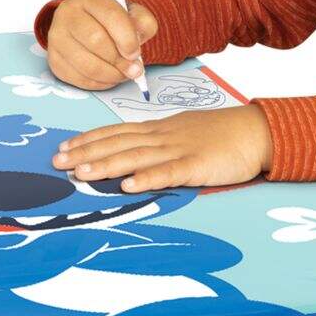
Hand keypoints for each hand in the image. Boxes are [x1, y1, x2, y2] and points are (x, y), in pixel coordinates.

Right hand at [42, 0, 158, 89]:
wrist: (87, 26)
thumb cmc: (111, 21)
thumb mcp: (132, 14)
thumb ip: (142, 24)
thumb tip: (135, 49)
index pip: (111, 16)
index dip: (127, 38)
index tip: (136, 53)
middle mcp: (67, 14)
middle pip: (96, 42)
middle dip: (119, 60)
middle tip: (133, 68)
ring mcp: (57, 38)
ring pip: (87, 65)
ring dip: (111, 75)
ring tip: (122, 74)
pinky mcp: (54, 60)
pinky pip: (79, 79)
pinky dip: (99, 83)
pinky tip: (108, 76)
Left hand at [53, 104, 272, 195]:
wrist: (258, 131)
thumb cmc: (222, 134)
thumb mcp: (184, 134)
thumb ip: (159, 144)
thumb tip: (134, 158)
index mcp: (160, 130)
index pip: (117, 133)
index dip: (89, 140)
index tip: (64, 148)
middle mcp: (163, 136)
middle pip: (118, 143)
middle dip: (86, 153)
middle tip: (57, 162)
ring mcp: (179, 149)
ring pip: (136, 156)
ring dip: (107, 165)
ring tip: (81, 174)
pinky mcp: (197, 165)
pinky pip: (168, 172)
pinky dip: (147, 178)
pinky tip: (128, 185)